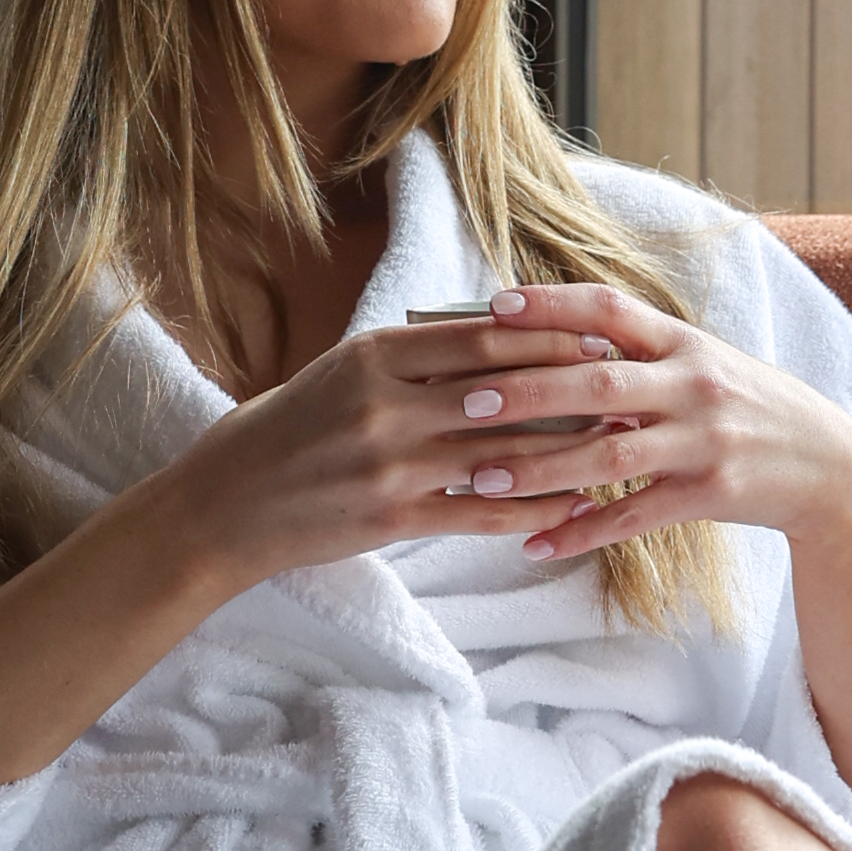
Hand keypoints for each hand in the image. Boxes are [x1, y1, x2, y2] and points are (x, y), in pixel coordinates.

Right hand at [140, 314, 647, 608]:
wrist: (222, 507)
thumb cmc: (280, 431)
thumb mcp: (336, 372)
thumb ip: (407, 356)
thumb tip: (485, 336)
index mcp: (373, 356)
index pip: (483, 336)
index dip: (550, 334)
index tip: (599, 332)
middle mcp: (386, 404)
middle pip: (505, 389)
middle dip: (575, 387)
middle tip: (628, 384)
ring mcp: (391, 464)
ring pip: (504, 451)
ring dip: (570, 450)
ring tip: (619, 444)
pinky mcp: (394, 518)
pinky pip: (484, 512)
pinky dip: (536, 509)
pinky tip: (574, 507)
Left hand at [419, 285, 851, 564]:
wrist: (830, 466)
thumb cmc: (745, 407)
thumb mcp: (700, 364)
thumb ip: (636, 353)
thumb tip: (548, 342)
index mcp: (683, 341)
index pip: (610, 308)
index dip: (552, 305)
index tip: (493, 306)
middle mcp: (692, 383)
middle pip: (599, 380)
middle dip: (529, 390)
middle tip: (469, 401)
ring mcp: (703, 440)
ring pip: (609, 454)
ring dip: (540, 468)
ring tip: (482, 479)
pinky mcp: (709, 494)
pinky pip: (634, 517)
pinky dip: (582, 531)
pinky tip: (536, 543)